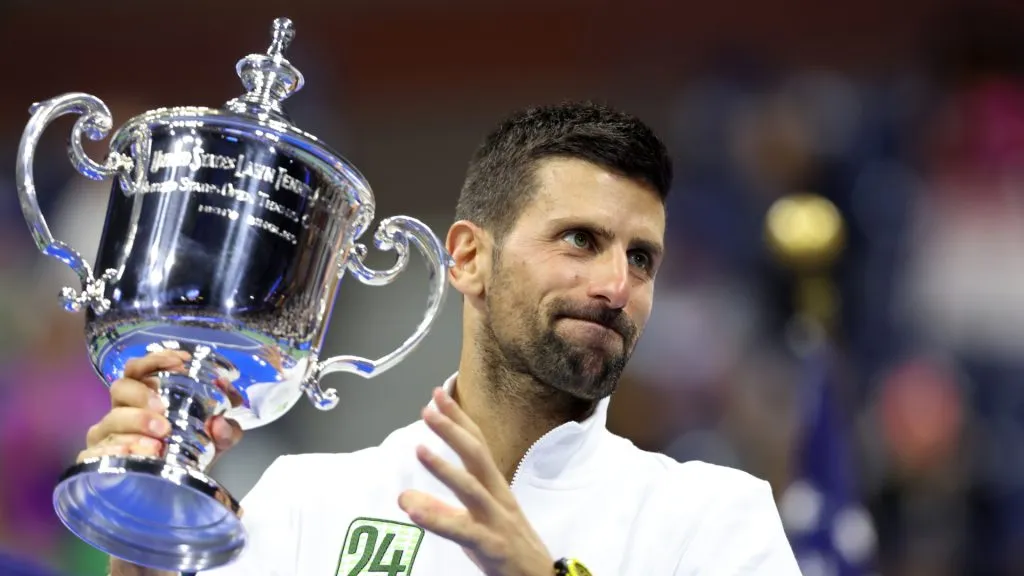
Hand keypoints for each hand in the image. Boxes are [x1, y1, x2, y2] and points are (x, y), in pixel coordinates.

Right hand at [77, 350, 242, 463]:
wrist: (172, 493)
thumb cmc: (188, 454)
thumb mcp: (215, 441)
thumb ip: (227, 430)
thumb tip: (221, 424)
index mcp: (145, 398)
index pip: (140, 369)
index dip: (155, 360)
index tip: (180, 362)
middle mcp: (122, 411)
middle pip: (120, 387)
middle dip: (141, 394)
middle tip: (163, 410)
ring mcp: (107, 437)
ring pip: (110, 421)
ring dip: (135, 424)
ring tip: (158, 440)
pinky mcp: (96, 463)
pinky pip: (96, 453)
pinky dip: (115, 451)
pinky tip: (133, 455)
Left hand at [398, 388, 553, 575]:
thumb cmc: (508, 548)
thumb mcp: (476, 523)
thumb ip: (441, 508)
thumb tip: (404, 494)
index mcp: (496, 489)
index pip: (478, 445)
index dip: (460, 419)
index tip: (440, 394)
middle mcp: (498, 499)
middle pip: (477, 457)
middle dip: (453, 430)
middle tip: (429, 408)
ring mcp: (497, 522)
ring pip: (472, 489)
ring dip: (445, 468)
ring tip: (419, 449)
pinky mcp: (493, 546)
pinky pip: (463, 531)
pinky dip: (438, 518)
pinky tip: (413, 510)